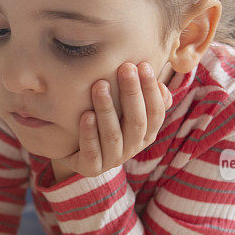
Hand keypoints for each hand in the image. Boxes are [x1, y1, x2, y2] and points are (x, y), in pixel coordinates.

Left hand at [52, 61, 172, 178]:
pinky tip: (86, 115)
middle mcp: (132, 148)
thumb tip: (163, 87)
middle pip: (136, 122)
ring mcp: (112, 160)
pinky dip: (89, 134)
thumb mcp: (123, 108)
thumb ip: (143, 98)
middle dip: (132, 93)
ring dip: (107, 110)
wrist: (72, 147)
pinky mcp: (91, 168)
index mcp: (145, 134)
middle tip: (125, 68)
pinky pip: (92, 153)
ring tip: (100, 86)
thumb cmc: (102, 120)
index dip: (151, 90)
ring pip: (113, 136)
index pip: (156, 113)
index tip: (143, 65)